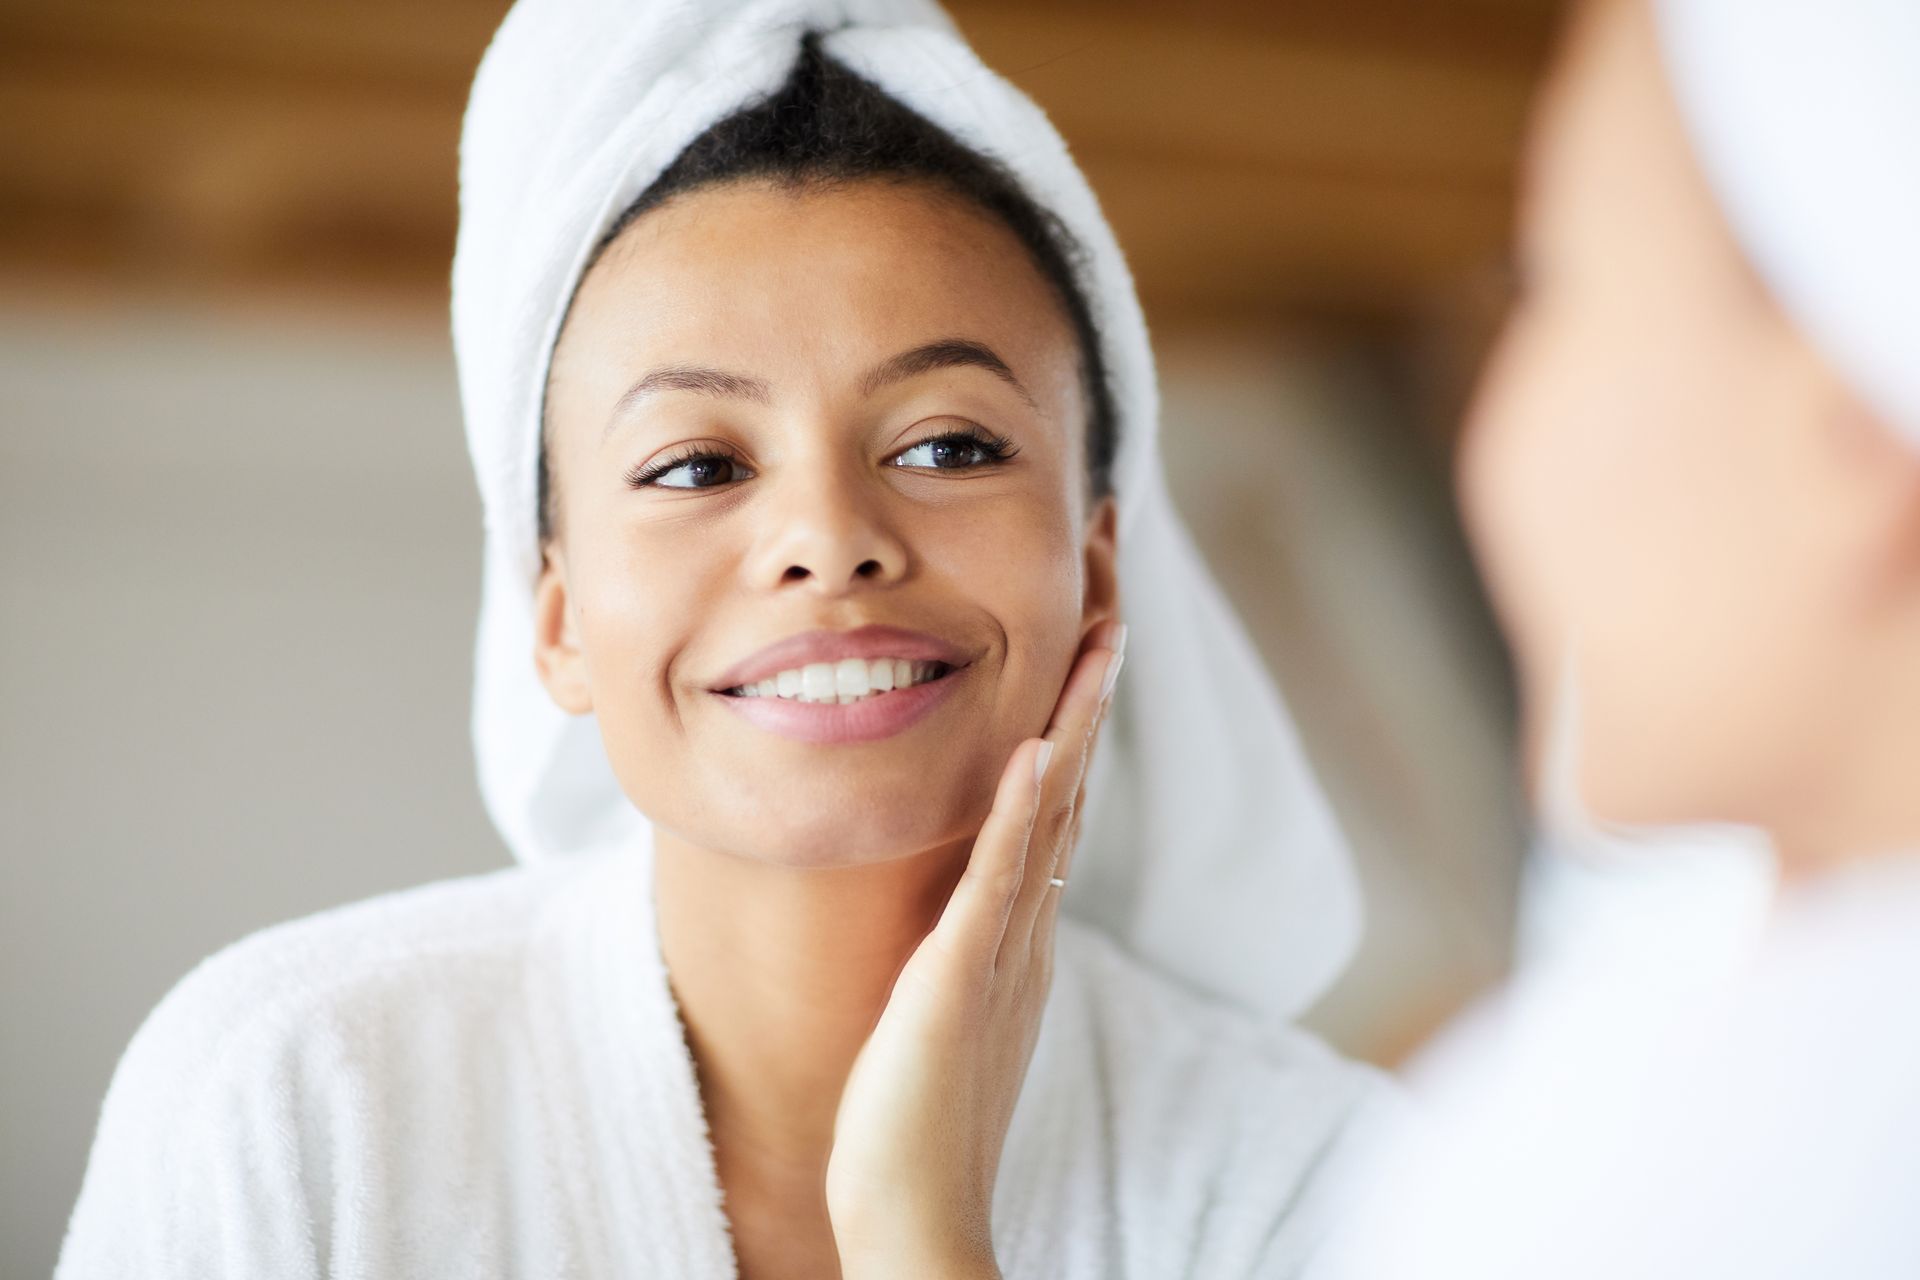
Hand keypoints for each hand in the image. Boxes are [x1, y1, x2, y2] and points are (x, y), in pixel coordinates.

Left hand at [824, 618, 1127, 1277]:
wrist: (916, 1213)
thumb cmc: (916, 1119)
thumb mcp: (951, 1008)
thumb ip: (969, 949)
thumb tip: (976, 901)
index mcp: (1020, 935)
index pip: (1057, 808)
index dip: (1076, 725)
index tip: (1088, 649)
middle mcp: (1027, 931)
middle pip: (1073, 792)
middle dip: (1093, 698)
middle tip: (1114, 608)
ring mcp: (1001, 951)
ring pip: (1050, 816)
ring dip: (1075, 725)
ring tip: (1098, 643)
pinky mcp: (959, 976)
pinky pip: (994, 879)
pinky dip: (1017, 809)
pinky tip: (1034, 747)